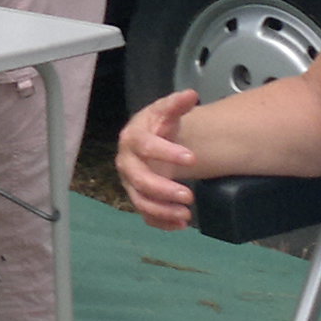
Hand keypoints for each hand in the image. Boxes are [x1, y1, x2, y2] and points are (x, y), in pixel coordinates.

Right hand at [118, 91, 202, 228]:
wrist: (150, 140)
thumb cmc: (158, 126)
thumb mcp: (166, 112)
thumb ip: (177, 104)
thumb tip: (191, 95)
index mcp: (132, 138)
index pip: (146, 146)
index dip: (167, 153)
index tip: (193, 159)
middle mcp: (126, 163)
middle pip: (140, 180)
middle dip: (164, 190)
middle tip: (190, 195)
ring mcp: (130, 183)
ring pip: (141, 202)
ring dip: (163, 211)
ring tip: (187, 215)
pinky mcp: (138, 198)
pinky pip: (146, 214)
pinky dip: (162, 223)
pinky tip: (181, 225)